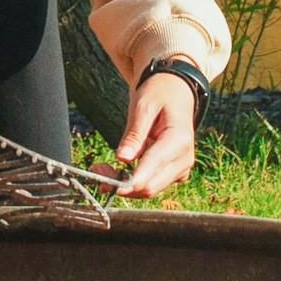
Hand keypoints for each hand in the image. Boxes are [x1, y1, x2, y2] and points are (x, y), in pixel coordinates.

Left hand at [113, 67, 199, 197]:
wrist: (176, 91)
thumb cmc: (158, 94)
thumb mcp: (142, 107)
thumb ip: (134, 135)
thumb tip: (122, 159)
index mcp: (178, 141)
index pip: (150, 171)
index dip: (125, 182)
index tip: (101, 178)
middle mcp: (184, 159)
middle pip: (150, 187)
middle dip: (121, 185)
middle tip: (96, 170)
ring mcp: (181, 167)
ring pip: (150, 189)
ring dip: (125, 185)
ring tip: (102, 168)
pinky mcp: (175, 172)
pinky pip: (153, 184)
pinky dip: (134, 182)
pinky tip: (117, 172)